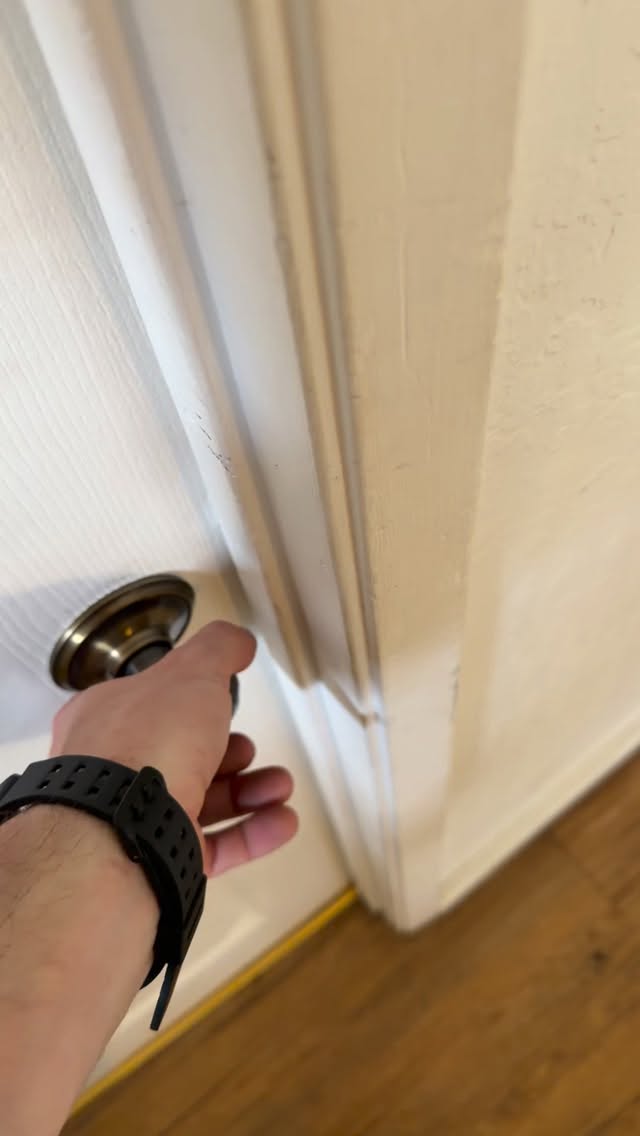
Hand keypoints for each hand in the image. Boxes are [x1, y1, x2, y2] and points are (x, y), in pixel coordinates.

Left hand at [49, 620, 297, 875]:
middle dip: (231, 753)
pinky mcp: (160, 858)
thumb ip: (218, 650)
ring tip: (280, 787)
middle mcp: (115, 770)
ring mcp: (136, 817)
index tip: (226, 703)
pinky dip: (252, 832)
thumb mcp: (191, 672)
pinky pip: (213, 845)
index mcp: (107, 719)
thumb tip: (238, 640)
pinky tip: (282, 821)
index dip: (194, 703)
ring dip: (251, 792)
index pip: (152, 705)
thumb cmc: (145, 743)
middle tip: (252, 750)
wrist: (123, 829)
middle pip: (183, 757)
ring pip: (202, 802)